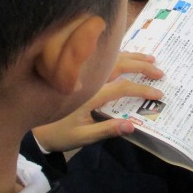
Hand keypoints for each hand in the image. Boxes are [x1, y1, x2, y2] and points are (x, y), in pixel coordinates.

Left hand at [32, 52, 162, 151]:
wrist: (32, 126)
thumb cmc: (57, 133)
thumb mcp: (82, 137)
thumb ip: (107, 130)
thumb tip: (132, 124)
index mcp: (89, 94)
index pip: (122, 87)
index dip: (142, 89)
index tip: (158, 94)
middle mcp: (88, 79)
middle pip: (119, 65)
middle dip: (142, 67)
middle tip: (160, 73)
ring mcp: (83, 73)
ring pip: (111, 59)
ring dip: (133, 57)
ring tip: (151, 59)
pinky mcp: (79, 73)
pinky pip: (103, 59)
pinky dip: (119, 56)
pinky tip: (128, 57)